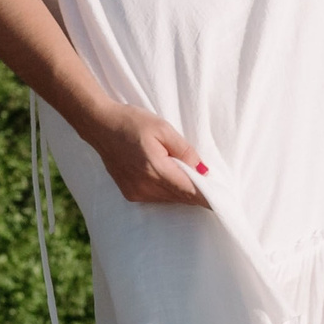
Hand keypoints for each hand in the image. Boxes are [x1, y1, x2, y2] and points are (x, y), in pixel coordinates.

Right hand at [83, 101, 209, 206]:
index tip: (222, 201)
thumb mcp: (163, 129)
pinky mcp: (129, 193)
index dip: (206, 197)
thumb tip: (203, 169)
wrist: (100, 126)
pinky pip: (157, 198)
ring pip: (169, 199)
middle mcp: (145, 186)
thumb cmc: (132, 122)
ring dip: (184, 194)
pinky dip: (169, 193)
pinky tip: (176, 183)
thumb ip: (184, 150)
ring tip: (200, 187)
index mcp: (155, 169)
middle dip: (199, 196)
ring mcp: (135, 192)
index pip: (188, 190)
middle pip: (180, 197)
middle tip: (217, 193)